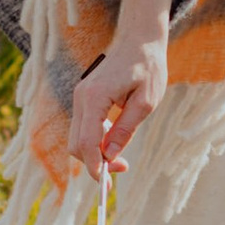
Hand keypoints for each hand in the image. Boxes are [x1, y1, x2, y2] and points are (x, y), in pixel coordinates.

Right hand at [72, 22, 167, 177]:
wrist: (140, 39)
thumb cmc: (147, 67)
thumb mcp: (145, 102)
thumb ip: (126, 129)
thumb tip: (111, 155)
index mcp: (95, 97)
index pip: (87, 141)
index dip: (94, 166)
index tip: (106, 185)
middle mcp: (81, 97)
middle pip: (77, 143)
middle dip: (95, 163)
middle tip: (122, 169)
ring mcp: (80, 96)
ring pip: (78, 137)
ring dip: (95, 153)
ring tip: (121, 159)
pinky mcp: (85, 97)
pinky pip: (84, 126)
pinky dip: (95, 140)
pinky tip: (114, 140)